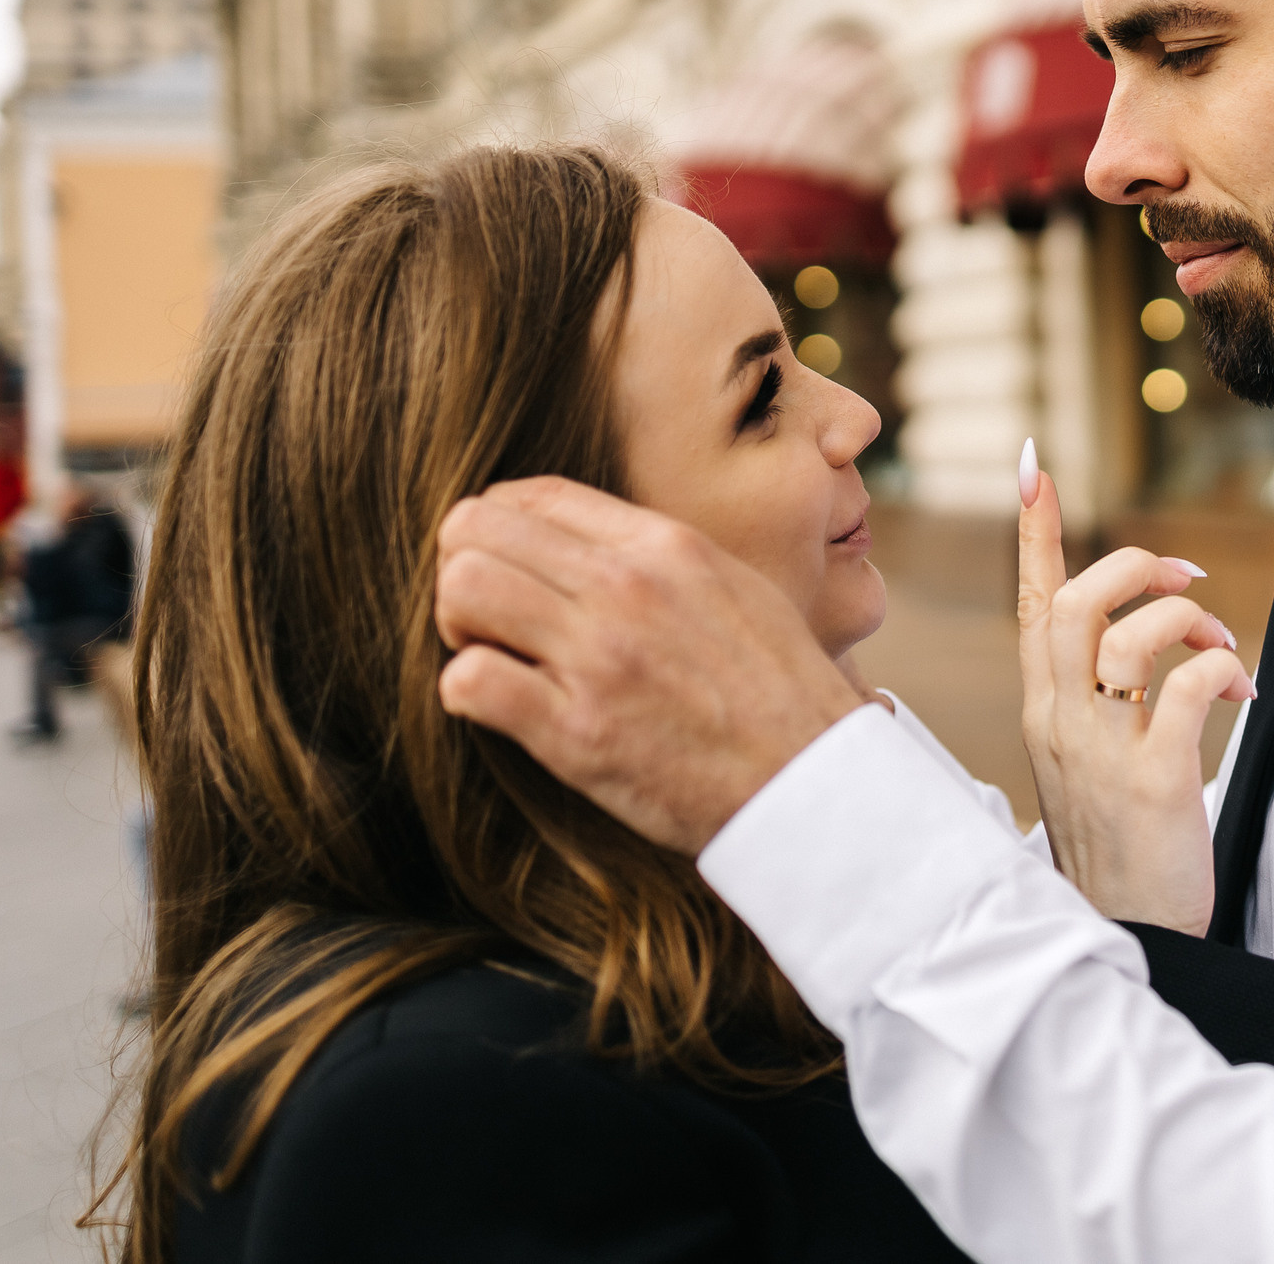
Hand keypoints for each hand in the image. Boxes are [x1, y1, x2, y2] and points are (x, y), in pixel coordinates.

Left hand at [433, 476, 863, 853]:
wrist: (813, 779)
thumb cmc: (783, 690)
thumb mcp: (736, 588)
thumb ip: (662, 559)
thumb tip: (598, 549)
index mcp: (666, 546)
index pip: (535, 494)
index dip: (499, 524)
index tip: (510, 566)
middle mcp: (626, 588)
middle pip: (477, 529)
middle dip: (463, 568)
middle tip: (489, 617)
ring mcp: (599, 657)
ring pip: (462, 588)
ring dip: (459, 625)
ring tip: (494, 656)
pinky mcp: (577, 733)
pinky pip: (469, 681)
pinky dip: (467, 693)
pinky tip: (501, 708)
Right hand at [1017, 451, 1254, 935]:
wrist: (1129, 939)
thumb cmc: (1116, 851)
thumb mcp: (1084, 765)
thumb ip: (1093, 702)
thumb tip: (1133, 641)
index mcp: (1042, 714)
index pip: (1028, 605)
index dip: (1034, 531)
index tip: (1035, 467)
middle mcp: (1060, 724)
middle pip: (1072, 601)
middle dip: (1132, 565)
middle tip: (1184, 578)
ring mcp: (1102, 751)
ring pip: (1125, 634)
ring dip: (1185, 617)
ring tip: (1220, 641)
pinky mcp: (1153, 779)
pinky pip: (1186, 687)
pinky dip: (1220, 667)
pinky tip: (1242, 685)